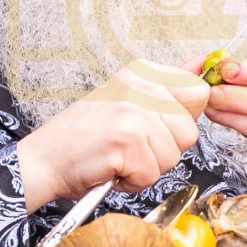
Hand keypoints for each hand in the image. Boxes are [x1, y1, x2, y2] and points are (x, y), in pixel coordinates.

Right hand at [17, 59, 210, 210]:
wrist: (44, 159)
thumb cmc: (83, 137)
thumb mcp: (127, 100)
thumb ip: (168, 86)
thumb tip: (202, 64)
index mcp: (143, 72)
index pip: (197, 93)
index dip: (179, 121)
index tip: (152, 126)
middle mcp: (140, 86)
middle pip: (189, 131)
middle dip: (164, 149)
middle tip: (131, 146)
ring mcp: (134, 111)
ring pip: (173, 155)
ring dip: (147, 167)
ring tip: (119, 156)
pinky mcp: (127, 140)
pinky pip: (151, 174)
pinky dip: (132, 181)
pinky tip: (111, 167)